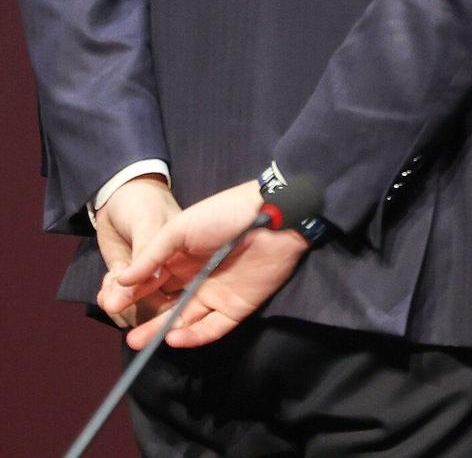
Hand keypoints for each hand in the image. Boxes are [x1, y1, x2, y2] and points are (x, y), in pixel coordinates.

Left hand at [93, 175, 180, 329]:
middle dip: (137, 305)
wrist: (117, 194)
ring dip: (120, 300)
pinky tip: (106, 285)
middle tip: (115, 303)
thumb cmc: (142, 203)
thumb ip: (148, 252)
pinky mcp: (129, 274)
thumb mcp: (147, 222)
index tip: (146, 308)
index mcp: (188, 256)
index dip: (169, 305)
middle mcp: (171, 269)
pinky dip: (111, 293)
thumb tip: (153, 281)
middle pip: (160, 300)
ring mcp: (148, 274)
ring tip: (107, 293)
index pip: (185, 290)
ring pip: (138, 299)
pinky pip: (122, 292)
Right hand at [105, 180, 309, 349]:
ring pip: (185, 320)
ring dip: (162, 331)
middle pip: (166, 305)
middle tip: (125, 333)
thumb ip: (150, 255)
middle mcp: (197, 278)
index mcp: (181, 258)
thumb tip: (121, 280)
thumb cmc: (223, 215)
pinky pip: (212, 327)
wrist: (273, 217)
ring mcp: (217, 294)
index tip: (113, 304)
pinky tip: (173, 337)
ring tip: (138, 341)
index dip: (133, 294)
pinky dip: (193, 335)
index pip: (152, 282)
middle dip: (145, 320)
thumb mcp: (179, 229)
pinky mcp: (237, 306)